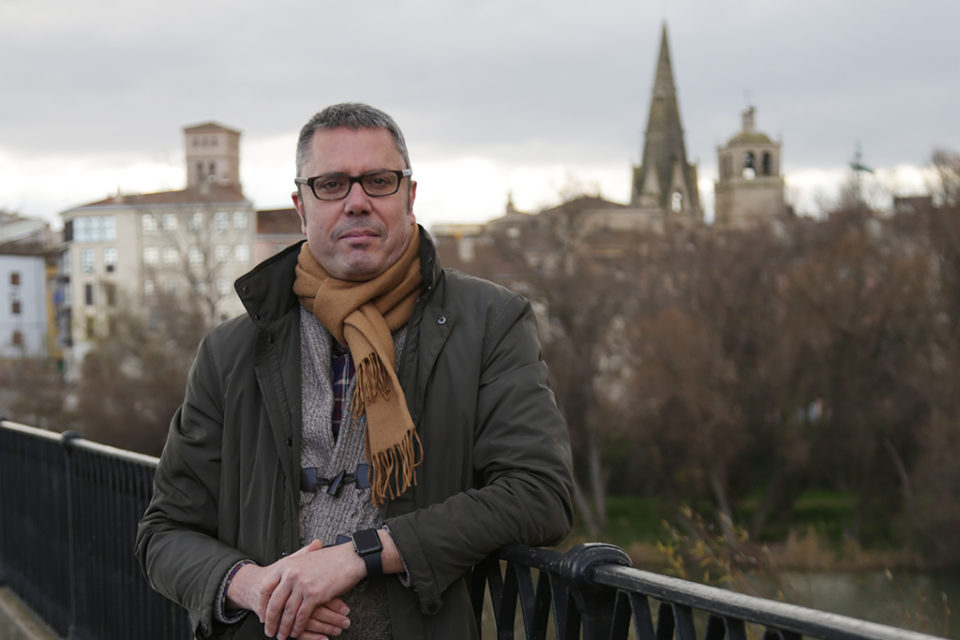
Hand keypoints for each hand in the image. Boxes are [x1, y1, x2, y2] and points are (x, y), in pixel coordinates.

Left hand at [228, 538, 365, 639]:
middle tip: (269, 630)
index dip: (262, 604)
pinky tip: (296, 631)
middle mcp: (290, 574)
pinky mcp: (314, 595)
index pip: (265, 588)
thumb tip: (280, 583)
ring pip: (287, 612)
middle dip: (270, 620)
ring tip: (282, 635)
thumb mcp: (304, 558)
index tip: (262, 614)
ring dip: (284, 627)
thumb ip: (291, 567)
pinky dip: (298, 626)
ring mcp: (302, 585)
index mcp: (286, 565)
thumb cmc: (330, 558)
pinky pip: (302, 616)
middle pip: (274, 603)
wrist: (349, 558)